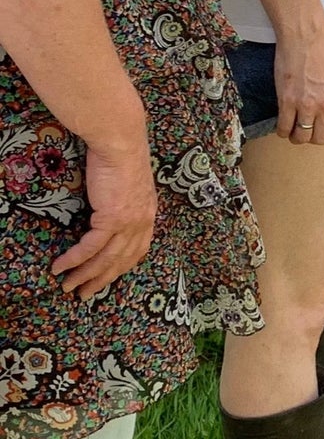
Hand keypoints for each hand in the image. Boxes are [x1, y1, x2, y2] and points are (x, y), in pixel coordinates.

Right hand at [54, 139, 156, 296]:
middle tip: (86, 294)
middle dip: (103, 280)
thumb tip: (112, 211)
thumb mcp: (130, 186)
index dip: (123, 266)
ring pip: (106, 258)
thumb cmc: (122, 159)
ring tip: (69, 287)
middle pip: (122, 260)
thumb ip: (126, 203)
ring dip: (86, 275)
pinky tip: (61, 267)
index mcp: (148, 214)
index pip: (138, 249)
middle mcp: (142, 222)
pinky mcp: (111, 218)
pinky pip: (91, 246)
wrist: (121, 144)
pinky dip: (75, 259)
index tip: (109, 278)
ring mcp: (129, 222)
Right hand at [275, 26, 323, 144]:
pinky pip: (284, 127)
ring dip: (298, 138)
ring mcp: (307, 105)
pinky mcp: (287, 101)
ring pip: (303, 137)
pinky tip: (283, 127)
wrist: (306, 37)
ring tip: (295, 132)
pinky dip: (283, 131)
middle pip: (321, 138)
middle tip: (309, 130)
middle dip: (315, 138)